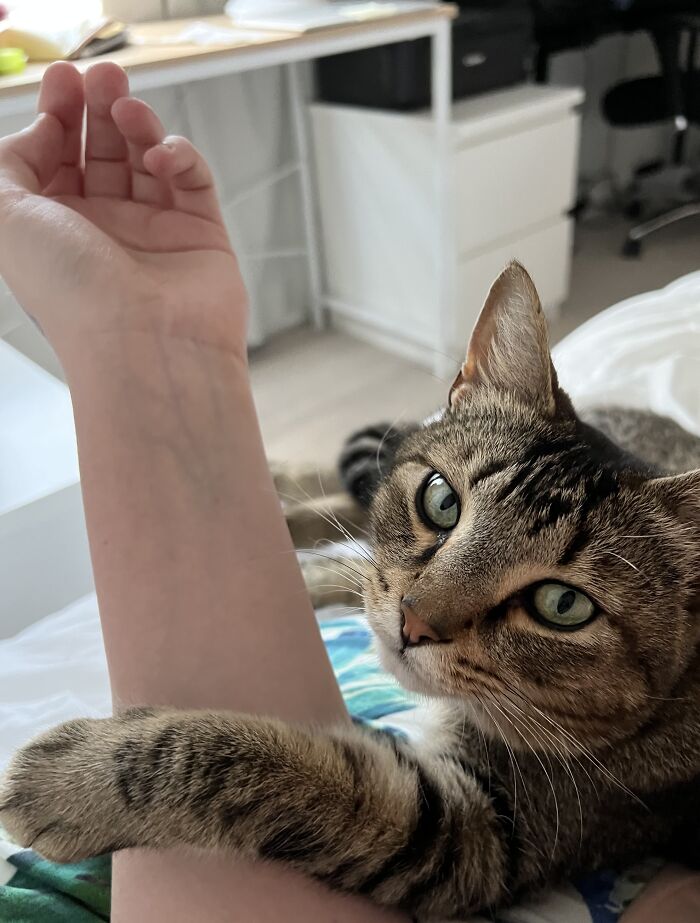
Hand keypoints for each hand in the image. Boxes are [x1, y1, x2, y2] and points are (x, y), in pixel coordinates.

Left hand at [0, 62, 247, 360]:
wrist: (145, 347)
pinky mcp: (201, 234)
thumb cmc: (74, 294)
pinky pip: (192, 178)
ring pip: (147, 158)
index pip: (54, 158)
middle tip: (102, 75)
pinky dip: (179, 155)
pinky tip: (162, 155)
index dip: (56, 116)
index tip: (63, 81)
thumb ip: (5, 165)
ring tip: (128, 105)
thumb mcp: (4, 216)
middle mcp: (103, 230)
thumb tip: (40, 134)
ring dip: (137, 123)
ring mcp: (154, 231)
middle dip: (99, 108)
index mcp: (55, 228)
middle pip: (101, 151)